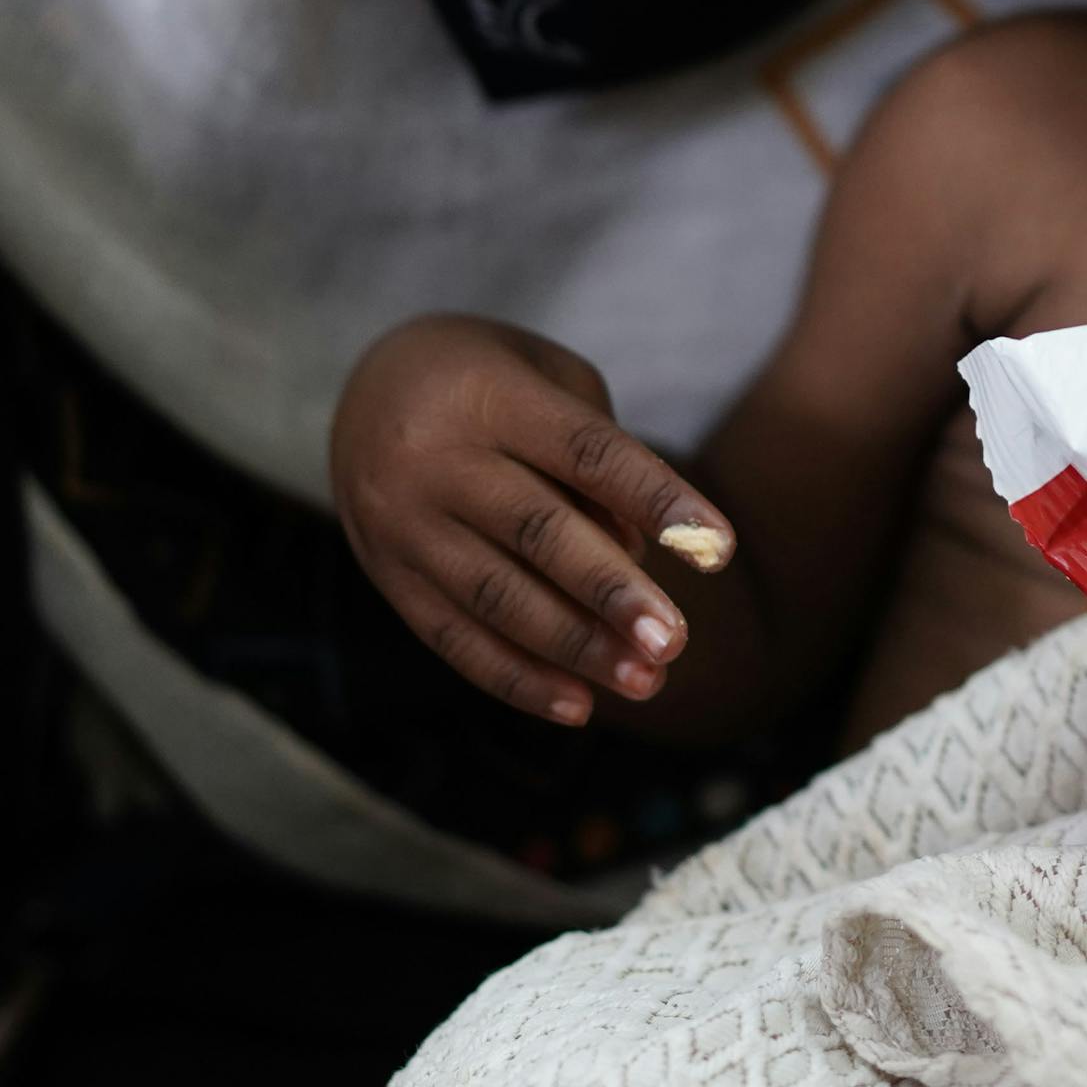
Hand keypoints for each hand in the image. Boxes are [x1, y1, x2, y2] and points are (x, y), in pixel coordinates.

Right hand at [330, 314, 736, 726]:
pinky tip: (579, 706)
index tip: (718, 550)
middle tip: (676, 641)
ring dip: (576, 649)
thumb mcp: (551, 381)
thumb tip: (638, 553)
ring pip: (495, 598)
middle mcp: (436, 459)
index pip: (585, 452)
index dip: (656, 500)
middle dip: (612, 594)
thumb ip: (600, 458)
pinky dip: (517, 678)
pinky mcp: (388, 574)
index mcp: (490, 397)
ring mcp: (402, 522)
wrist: (368, 389)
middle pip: (536, 532)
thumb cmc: (493, 381)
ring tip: (647, 682)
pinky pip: (453, 638)